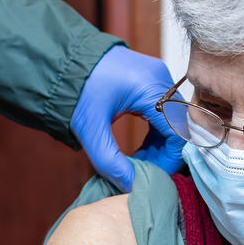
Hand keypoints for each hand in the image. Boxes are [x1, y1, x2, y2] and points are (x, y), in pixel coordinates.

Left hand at [71, 45, 185, 189]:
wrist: (63, 58)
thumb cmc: (75, 88)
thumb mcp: (90, 128)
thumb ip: (110, 161)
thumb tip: (131, 186)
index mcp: (149, 88)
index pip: (178, 132)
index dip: (169, 159)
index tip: (152, 174)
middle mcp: (161, 78)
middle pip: (179, 126)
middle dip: (165, 153)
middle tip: (144, 169)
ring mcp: (158, 76)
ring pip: (174, 120)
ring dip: (161, 143)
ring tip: (141, 159)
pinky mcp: (153, 78)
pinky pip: (166, 110)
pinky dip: (157, 131)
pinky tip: (143, 145)